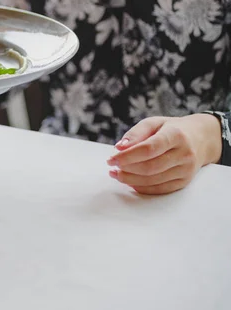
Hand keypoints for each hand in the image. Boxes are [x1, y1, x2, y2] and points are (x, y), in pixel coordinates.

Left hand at [107, 114, 221, 194]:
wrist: (200, 139)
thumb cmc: (171, 129)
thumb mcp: (153, 123)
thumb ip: (136, 133)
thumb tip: (119, 147)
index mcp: (176, 135)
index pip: (149, 149)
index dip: (128, 156)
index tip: (111, 158)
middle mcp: (184, 154)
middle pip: (150, 167)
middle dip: (127, 169)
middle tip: (112, 167)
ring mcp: (186, 170)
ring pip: (154, 180)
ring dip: (131, 180)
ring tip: (116, 174)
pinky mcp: (184, 181)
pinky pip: (160, 189)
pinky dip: (142, 187)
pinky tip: (130, 182)